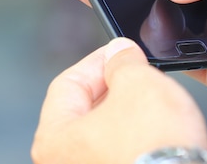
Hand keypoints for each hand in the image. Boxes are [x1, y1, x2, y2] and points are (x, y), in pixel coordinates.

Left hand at [32, 38, 206, 163]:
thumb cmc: (153, 149)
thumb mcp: (138, 82)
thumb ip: (123, 61)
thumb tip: (120, 53)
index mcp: (52, 140)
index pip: (68, 85)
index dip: (97, 62)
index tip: (119, 54)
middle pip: (83, 111)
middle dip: (112, 88)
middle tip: (138, 74)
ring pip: (103, 134)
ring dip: (125, 114)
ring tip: (151, 103)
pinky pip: (118, 153)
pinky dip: (134, 139)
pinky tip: (154, 132)